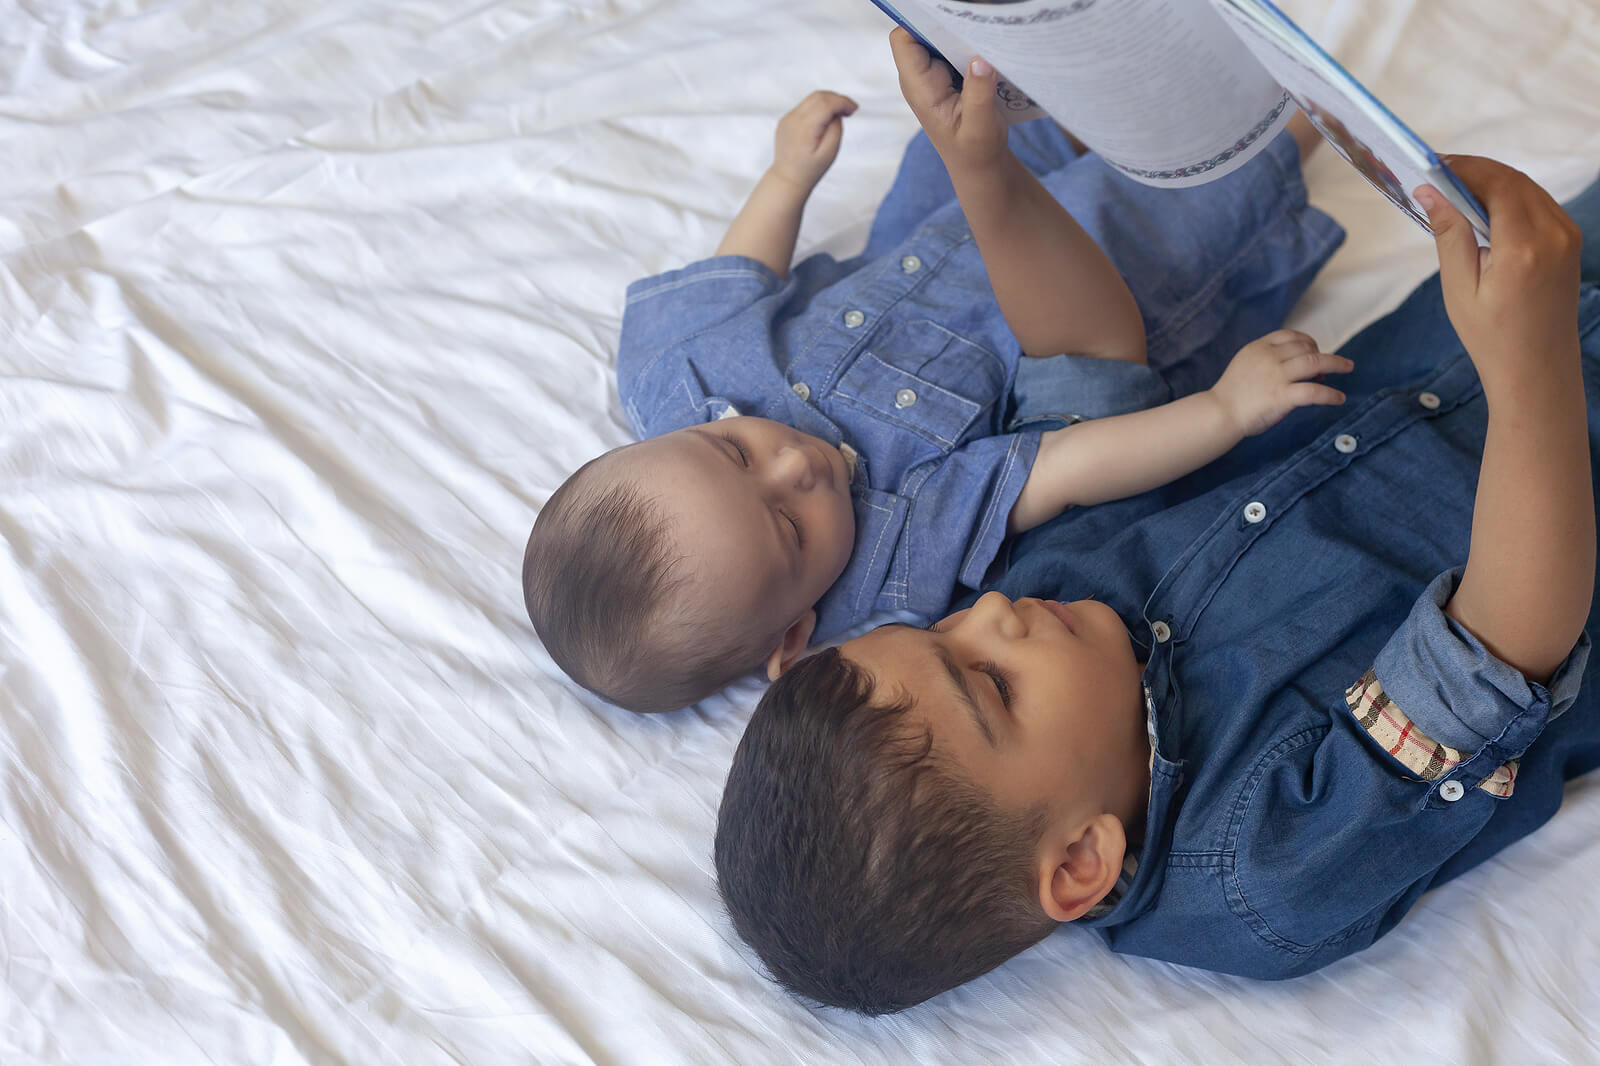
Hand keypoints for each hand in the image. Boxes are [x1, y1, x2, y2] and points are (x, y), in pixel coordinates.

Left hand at [770, 91, 857, 191]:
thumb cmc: (810, 170)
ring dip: (828, 102)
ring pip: (811, 99)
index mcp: (804, 127)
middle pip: (819, 96)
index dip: (843, 102)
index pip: (826, 103)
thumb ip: (835, 128)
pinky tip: (824, 120)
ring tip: (839, 114)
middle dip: (837, 99)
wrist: (788, 178)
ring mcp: (787, 118)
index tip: (854, 108)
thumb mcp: (830, 152)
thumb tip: (836, 113)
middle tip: (849, 111)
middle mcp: (793, 119)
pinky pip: (804, 107)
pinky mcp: (786, 120)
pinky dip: (817, 108)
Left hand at [889, 27, 1007, 178]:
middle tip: (977, 24)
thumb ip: (979, 94)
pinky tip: (989, 47)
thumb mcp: (981, 127)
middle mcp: (921, 76)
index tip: (952, 19)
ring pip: (940, 37)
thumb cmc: (976, 151)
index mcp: (920, 87)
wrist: (978, 164)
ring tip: (986, 35)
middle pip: (922, 31)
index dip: (922, 23)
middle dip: (946, 24)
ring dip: (961, 33)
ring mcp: (934, 74)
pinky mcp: (948, 74)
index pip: (904, 39)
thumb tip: (981, 60)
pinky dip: (970, 42)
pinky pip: (954, 47)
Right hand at [1210, 330, 1352, 436]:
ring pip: (1316, 362)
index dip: (1307, 341)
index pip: (1290, 336)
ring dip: (1336, 364)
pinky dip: (1330, 395)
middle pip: (1306, 347)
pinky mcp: (1282, 396)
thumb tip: (1293, 364)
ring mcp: (1276, 376)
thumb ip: (1265, 359)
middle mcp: (1269, 357)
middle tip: (1329, 366)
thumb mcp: (1245, 365)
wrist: (1218, 413)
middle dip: (1321, 354)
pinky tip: (1339, 398)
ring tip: (1348, 367)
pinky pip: (1314, 392)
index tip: (1314, 349)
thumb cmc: (1230, 394)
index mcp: (1258, 348)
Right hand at [1415, 157, 1581, 393]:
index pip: (1496, 184)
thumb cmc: (1492, 337)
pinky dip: (1510, 198)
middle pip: (1513, 180)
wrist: (1538, 369)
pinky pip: (1538, 204)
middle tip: (1437, 175)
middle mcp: (1553, 235)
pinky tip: (1483, 210)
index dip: (1464, 168)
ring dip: (1491, 183)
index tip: (1433, 166)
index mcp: (1523, 248)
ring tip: (1455, 191)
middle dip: (1475, 171)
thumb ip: (1449, 234)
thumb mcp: (1459, 288)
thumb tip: (1429, 192)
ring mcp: (1568, 236)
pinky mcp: (1570, 242)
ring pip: (1527, 188)